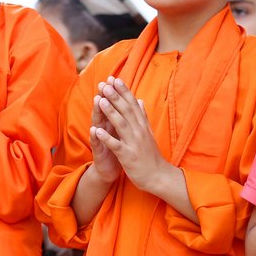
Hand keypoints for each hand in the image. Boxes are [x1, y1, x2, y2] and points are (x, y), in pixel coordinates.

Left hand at [90, 78, 168, 192]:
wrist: (158, 176)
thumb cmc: (151, 155)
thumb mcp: (148, 133)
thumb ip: (142, 116)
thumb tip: (140, 100)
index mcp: (142, 125)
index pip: (132, 104)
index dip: (123, 91)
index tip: (115, 78)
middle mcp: (139, 131)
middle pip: (126, 110)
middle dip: (115, 96)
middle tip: (104, 84)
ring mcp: (134, 143)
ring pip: (121, 124)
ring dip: (110, 112)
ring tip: (100, 100)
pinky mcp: (128, 156)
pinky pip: (116, 145)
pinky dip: (106, 137)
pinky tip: (96, 131)